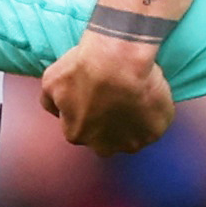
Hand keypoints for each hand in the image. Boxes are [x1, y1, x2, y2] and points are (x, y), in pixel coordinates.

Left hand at [42, 29, 173, 153]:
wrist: (118, 60)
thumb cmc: (83, 68)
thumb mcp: (51, 80)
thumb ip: (51, 102)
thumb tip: (57, 111)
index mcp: (76, 134)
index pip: (81, 129)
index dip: (91, 112)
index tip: (98, 96)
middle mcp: (103, 147)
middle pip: (107, 141)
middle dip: (111, 125)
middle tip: (117, 98)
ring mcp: (131, 143)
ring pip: (132, 137)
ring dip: (133, 122)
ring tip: (135, 97)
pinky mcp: (154, 132)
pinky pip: (155, 126)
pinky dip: (154, 114)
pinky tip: (150, 96)